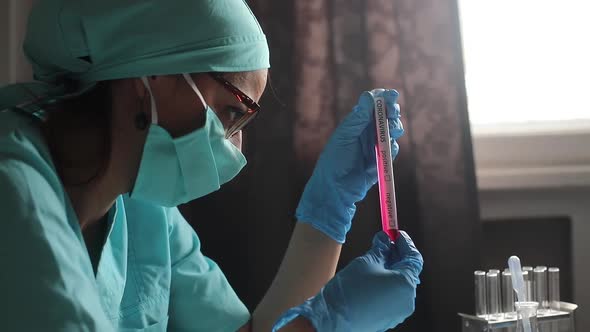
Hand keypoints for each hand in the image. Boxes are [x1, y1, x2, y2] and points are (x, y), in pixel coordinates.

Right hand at [272, 231, 422, 331]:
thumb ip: (380, 249)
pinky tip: (373, 276)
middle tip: (385, 243)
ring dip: (390, 270)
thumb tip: (385, 240)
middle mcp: (407, 300)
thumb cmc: (350, 290)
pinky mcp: (388, 318)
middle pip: (408, 271)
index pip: (413, 258)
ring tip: (376, 258)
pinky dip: (386, 284)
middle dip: (397, 256)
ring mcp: (399, 312)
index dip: (405, 244)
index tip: (395, 234)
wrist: (333, 318)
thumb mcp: (366, 261)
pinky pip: (392, 296)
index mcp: (406, 284)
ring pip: (399, 285)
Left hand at [296, 89, 402, 242]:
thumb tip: (369, 96)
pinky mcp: (381, 160)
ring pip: (392, 131)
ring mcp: (374, 145)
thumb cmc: (335, 161)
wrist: (336, 190)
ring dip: (395, 128)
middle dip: (392, 112)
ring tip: (393, 130)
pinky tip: (388, 150)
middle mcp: (366, 132)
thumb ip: (359, 118)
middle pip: (385, 115)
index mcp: (355, 122)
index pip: (372, 105)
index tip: (391, 96)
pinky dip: (393, 148)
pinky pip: (392, 149)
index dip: (383, 98)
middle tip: (393, 113)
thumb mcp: (345, 137)